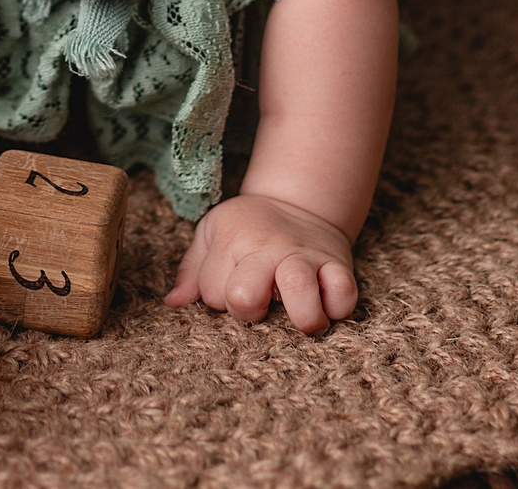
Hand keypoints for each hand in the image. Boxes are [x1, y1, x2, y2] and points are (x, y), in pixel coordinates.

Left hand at [163, 191, 357, 333]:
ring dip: (299, 317)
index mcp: (234, 242)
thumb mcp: (212, 233)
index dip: (220, 299)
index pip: (215, 293)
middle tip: (262, 305)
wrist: (298, 199)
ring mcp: (305, 256)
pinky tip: (326, 305)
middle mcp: (269, 248)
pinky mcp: (338, 263)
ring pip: (299, 292)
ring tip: (299, 318)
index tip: (233, 285)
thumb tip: (173, 303)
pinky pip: (343, 294)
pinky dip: (337, 308)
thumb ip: (192, 270)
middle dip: (249, 312)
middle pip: (244, 295)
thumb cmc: (247, 226)